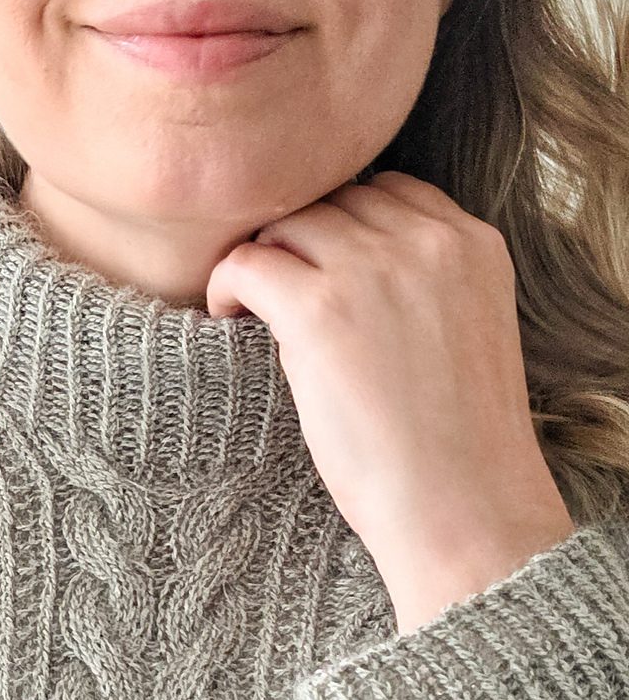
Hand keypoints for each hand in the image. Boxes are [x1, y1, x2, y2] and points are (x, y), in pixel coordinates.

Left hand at [205, 172, 574, 635]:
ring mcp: (374, 268)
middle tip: (276, 296)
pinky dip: (227, 284)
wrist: (464, 506)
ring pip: (289, 225)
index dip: (344, 229)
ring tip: (251, 312)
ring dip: (264, 262)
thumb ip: (423, 290)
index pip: (389, 193)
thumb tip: (341, 277)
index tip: (320, 272)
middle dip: (300, 244)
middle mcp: (428, 240)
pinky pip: (248, 262)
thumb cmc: (458, 452)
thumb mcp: (464, 338)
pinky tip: (228, 319)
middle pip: (334, 202)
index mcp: (473, 244)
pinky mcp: (322, 309)